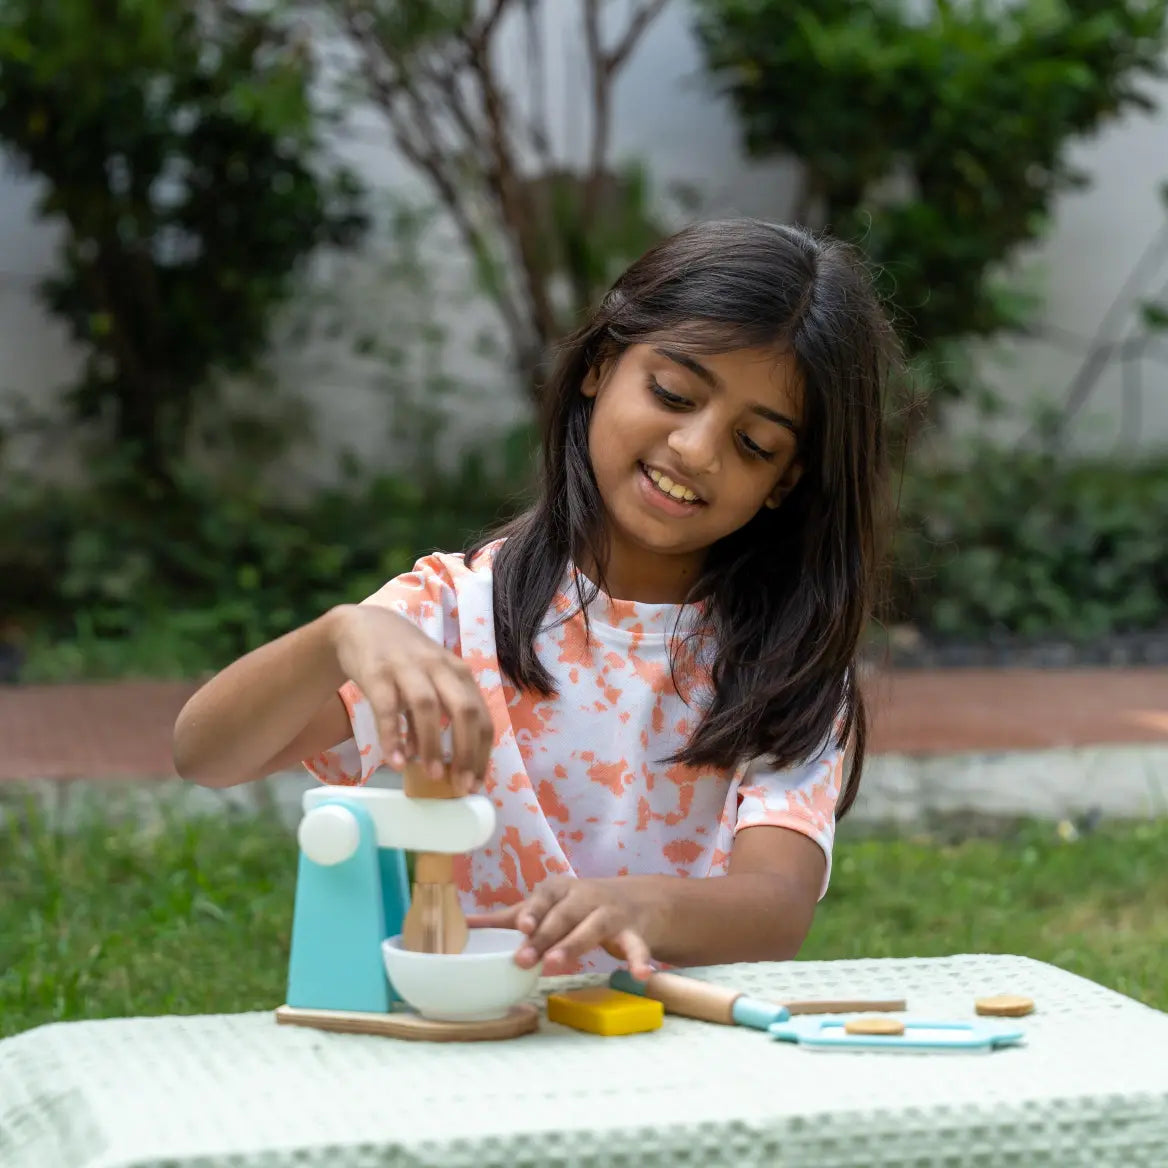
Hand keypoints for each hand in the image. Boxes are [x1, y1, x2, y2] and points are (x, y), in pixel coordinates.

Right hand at [329, 603, 493, 792]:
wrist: (360, 626)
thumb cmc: (403, 663)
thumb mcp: (428, 685)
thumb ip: (433, 721)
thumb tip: (436, 764)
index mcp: (458, 673)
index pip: (481, 715)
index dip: (482, 752)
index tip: (476, 785)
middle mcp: (439, 667)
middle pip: (464, 709)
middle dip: (466, 751)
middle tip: (460, 787)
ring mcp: (408, 667)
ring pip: (429, 707)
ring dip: (433, 745)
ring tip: (432, 777)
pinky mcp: (377, 672)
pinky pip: (387, 708)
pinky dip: (393, 736)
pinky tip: (396, 762)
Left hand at [468, 876, 661, 978]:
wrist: (637, 900)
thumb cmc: (578, 907)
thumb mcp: (548, 906)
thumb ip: (510, 918)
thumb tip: (463, 924)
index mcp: (561, 889)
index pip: (544, 896)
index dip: (533, 911)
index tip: (521, 927)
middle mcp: (586, 896)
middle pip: (564, 916)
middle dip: (545, 936)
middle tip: (525, 959)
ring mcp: (611, 914)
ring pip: (594, 928)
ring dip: (576, 945)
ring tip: (558, 963)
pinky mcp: (634, 932)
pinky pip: (637, 946)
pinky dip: (639, 959)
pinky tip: (641, 975)